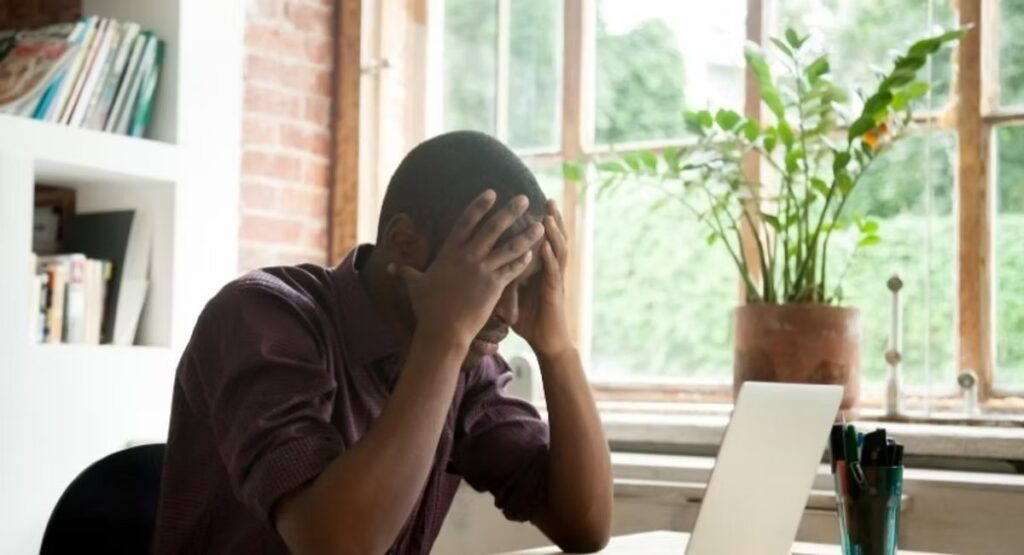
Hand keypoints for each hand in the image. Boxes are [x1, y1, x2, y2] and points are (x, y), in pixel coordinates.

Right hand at [390, 190, 544, 344]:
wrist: (443, 330)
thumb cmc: (428, 309)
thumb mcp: (414, 285)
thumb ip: (404, 272)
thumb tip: (388, 267)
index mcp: (450, 253)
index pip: (466, 222)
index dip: (479, 206)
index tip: (491, 192)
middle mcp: (468, 257)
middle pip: (493, 229)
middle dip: (510, 212)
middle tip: (524, 198)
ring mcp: (482, 271)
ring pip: (510, 248)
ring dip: (526, 235)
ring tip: (540, 225)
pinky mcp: (494, 287)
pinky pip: (513, 270)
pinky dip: (524, 261)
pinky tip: (534, 253)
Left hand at [513, 199, 573, 358]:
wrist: (547, 343)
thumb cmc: (530, 321)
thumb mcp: (512, 297)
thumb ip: (501, 282)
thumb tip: (481, 275)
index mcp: (537, 269)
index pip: (538, 241)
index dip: (536, 223)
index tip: (531, 206)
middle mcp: (548, 270)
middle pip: (552, 239)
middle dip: (552, 219)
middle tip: (548, 199)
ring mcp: (553, 280)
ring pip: (557, 251)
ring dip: (554, 233)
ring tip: (548, 216)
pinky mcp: (554, 293)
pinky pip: (553, 272)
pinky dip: (549, 258)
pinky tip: (544, 246)